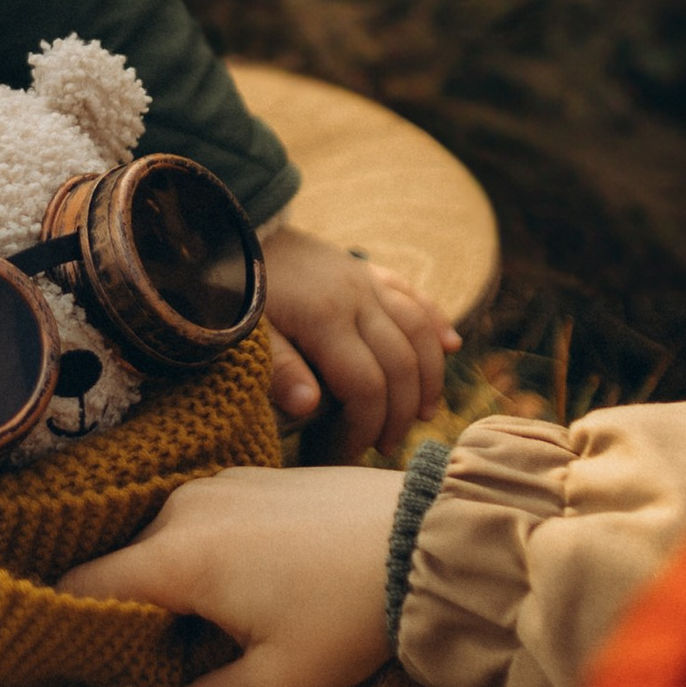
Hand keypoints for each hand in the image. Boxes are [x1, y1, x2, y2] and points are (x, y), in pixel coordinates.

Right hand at [58, 464, 396, 686]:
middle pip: (120, 566)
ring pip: (160, 542)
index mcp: (176, 556)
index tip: (78, 670)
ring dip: (168, 586)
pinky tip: (243, 591)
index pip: (80, 586)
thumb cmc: (354, 612)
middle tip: (149, 666)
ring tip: (203, 633)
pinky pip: (199, 519)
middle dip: (125, 615)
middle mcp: (183, 507)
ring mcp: (219, 483)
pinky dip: (202, 556)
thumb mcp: (281, 680)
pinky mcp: (252, 476)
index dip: (69, 631)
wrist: (433, 540)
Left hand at [258, 222, 455, 460]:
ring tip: (423, 414)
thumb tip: (310, 408)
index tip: (345, 455)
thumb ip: (279, 368)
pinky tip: (450, 345)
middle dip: (399, 413)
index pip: (364, 386)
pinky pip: (414, 295)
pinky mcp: (367, 271)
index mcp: (325, 319)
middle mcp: (357, 298)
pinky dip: (436, 322)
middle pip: (401, 364)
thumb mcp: (246, 331)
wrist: (235, 231)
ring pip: (418, 330)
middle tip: (384, 446)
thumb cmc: (234, 288)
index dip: (363, 427)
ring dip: (429, 375)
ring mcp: (366, 282)